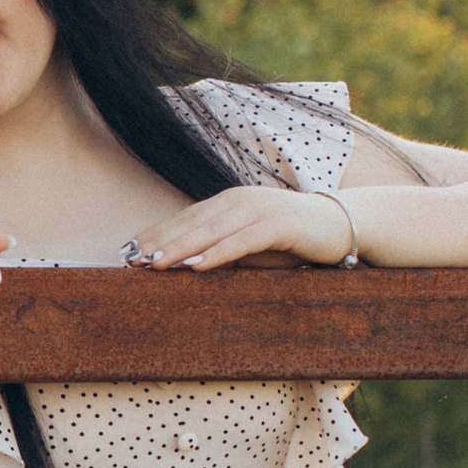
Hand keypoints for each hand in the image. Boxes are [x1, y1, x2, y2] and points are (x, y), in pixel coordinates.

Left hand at [135, 185, 355, 272]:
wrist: (341, 226)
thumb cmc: (290, 241)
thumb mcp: (248, 245)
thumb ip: (220, 248)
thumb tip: (184, 266)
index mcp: (228, 203)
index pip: (185, 219)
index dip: (155, 234)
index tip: (126, 251)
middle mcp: (239, 201)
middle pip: (192, 222)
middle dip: (159, 241)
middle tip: (130, 259)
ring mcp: (260, 209)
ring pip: (212, 230)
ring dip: (182, 247)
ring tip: (154, 263)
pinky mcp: (280, 225)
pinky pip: (244, 241)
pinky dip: (219, 253)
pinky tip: (198, 266)